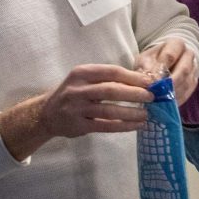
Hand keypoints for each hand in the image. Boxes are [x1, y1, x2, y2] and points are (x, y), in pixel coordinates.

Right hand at [0, 64, 154, 160]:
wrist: (47, 113)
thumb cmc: (73, 93)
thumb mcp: (84, 79)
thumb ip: (106, 78)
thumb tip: (141, 81)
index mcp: (82, 72)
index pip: (112, 72)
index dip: (132, 77)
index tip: (149, 82)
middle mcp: (78, 89)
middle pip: (111, 90)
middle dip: (134, 94)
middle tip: (151, 98)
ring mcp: (77, 108)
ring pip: (109, 110)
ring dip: (131, 112)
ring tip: (146, 114)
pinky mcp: (78, 125)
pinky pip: (105, 126)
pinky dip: (123, 126)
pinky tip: (136, 125)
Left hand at [136, 38, 198, 104]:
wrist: (161, 66)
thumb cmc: (150, 61)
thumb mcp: (144, 60)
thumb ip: (146, 68)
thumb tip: (150, 82)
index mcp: (176, 44)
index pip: (170, 56)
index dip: (160, 70)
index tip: (152, 81)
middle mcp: (188, 55)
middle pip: (184, 70)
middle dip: (170, 84)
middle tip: (159, 94)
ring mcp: (193, 69)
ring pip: (186, 82)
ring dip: (173, 93)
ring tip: (160, 100)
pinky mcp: (193, 83)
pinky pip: (188, 92)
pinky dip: (176, 99)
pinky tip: (166, 103)